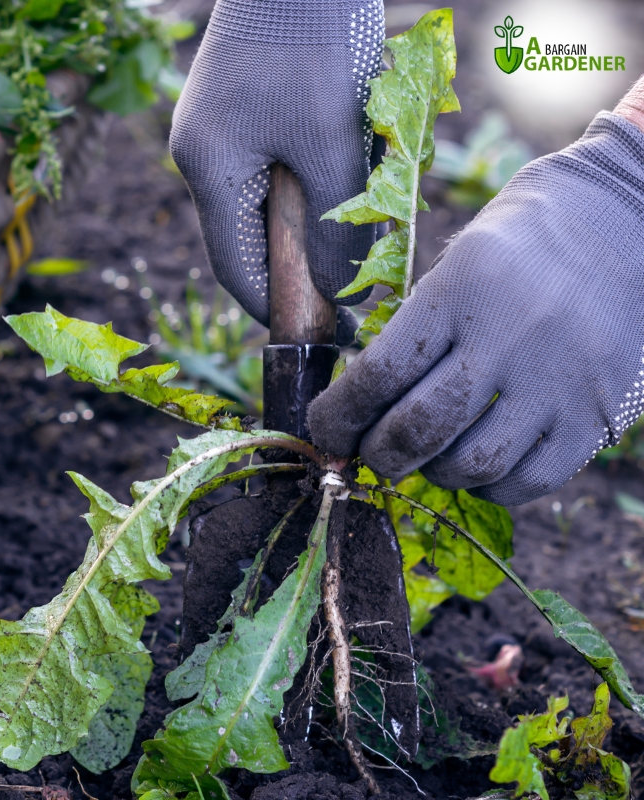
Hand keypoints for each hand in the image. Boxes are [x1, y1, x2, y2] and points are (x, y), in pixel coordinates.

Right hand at [170, 0, 385, 340]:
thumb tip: (342, 294)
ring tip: (354, 230)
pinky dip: (307, 188)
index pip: (236, 269)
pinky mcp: (240, 114)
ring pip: (263, 208)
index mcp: (210, 169)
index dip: (277, 307)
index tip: (320, 329)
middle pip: (249, 242)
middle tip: (348, 284)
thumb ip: (336, 228)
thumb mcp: (334, 144)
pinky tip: (342, 180)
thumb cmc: (316, 40)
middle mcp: (204, 157)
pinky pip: (272, 173)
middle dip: (298, 267)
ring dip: (307, 225)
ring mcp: (218, 134)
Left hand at [308, 107, 643, 505]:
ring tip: (427, 456)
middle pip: (419, 428)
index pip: (379, 374)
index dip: (339, 416)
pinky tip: (478, 465)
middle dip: (378, 454)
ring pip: (472, 464)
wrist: (624, 220)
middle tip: (370, 452)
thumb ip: (415, 331)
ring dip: (432, 472)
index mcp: (460, 290)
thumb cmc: (521, 242)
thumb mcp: (456, 263)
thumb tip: (364, 406)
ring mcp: (558, 379)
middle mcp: (509, 337)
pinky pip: (529, 481)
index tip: (325, 429)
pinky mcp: (596, 412)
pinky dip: (489, 486)